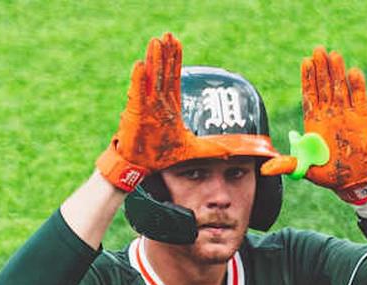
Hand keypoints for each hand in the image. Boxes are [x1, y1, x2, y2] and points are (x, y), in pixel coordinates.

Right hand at [96, 33, 228, 190]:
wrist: (140, 168)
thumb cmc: (159, 156)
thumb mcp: (191, 150)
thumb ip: (211, 149)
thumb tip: (230, 153)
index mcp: (168, 107)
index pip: (173, 78)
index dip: (175, 60)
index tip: (177, 43)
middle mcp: (157, 103)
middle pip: (163, 73)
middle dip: (166, 54)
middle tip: (167, 35)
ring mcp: (146, 106)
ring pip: (152, 78)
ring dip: (154, 60)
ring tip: (156, 42)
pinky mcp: (135, 113)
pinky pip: (138, 93)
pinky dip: (139, 79)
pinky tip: (141, 64)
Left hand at [284, 47, 366, 203]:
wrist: (355, 180)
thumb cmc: (330, 174)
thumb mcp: (306, 169)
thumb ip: (288, 165)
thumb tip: (264, 170)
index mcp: (314, 122)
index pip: (309, 95)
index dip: (307, 79)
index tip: (305, 61)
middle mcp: (329, 114)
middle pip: (324, 86)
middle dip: (320, 69)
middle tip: (318, 50)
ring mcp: (346, 114)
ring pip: (341, 88)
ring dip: (337, 72)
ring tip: (334, 55)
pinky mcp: (361, 118)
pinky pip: (360, 98)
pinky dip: (357, 86)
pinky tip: (353, 72)